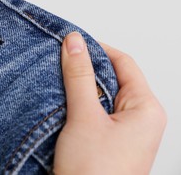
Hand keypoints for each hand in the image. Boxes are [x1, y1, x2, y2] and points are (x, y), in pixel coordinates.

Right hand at [53, 32, 165, 174]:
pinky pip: (95, 112)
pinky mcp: (108, 140)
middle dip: (85, 68)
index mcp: (146, 109)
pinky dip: (78, 103)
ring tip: (58, 81)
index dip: (97, 49)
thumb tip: (74, 43)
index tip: (72, 43)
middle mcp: (139, 118)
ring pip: (101, 95)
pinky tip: (61, 101)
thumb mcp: (84, 117)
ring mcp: (124, 131)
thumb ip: (79, 76)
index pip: (124, 63)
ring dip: (79, 86)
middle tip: (60, 60)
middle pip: (113, 77)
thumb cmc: (95, 174)